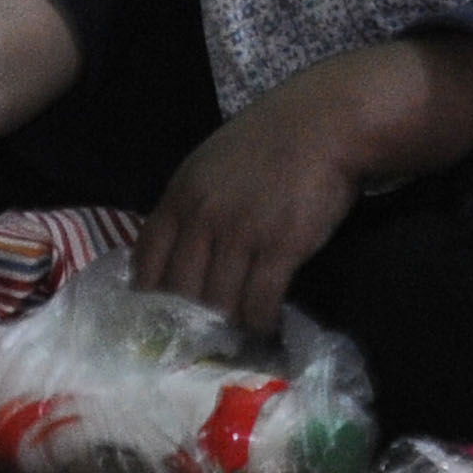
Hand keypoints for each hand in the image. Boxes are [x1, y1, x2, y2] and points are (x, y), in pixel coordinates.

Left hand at [131, 34, 472, 337]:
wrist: (326, 121)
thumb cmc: (271, 142)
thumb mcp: (212, 166)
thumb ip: (191, 208)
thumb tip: (177, 258)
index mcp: (180, 195)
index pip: (146, 264)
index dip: (147, 302)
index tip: (154, 326)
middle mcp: (202, 217)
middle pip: (178, 294)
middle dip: (183, 329)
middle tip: (194, 351)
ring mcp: (240, 233)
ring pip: (218, 306)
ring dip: (225, 334)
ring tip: (233, 349)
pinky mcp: (281, 247)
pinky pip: (260, 304)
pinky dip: (261, 325)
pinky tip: (269, 331)